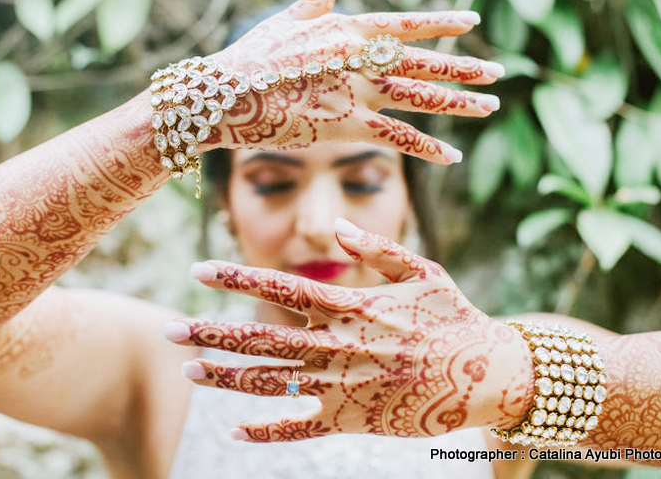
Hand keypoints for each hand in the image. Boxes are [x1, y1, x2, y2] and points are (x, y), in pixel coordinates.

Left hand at [167, 219, 533, 441]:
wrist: (488, 376)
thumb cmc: (456, 317)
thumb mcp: (424, 271)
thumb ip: (377, 249)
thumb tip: (336, 229)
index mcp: (354, 307)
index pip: (282, 289)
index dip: (238, 279)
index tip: (200, 269)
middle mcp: (341, 347)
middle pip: (262, 341)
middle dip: (212, 335)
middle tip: (172, 331)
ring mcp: (345, 387)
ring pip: (272, 384)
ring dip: (227, 379)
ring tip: (189, 370)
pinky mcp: (354, 421)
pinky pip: (301, 429)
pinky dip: (267, 431)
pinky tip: (234, 430)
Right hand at [200, 0, 504, 163]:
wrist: (230, 95)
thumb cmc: (251, 58)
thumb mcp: (285, 21)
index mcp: (348, 29)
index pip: (405, 24)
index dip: (440, 23)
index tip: (470, 22)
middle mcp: (362, 58)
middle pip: (424, 63)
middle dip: (463, 68)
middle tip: (498, 72)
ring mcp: (359, 92)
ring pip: (421, 98)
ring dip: (459, 103)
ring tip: (490, 106)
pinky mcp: (350, 126)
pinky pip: (399, 139)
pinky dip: (428, 148)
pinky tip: (453, 155)